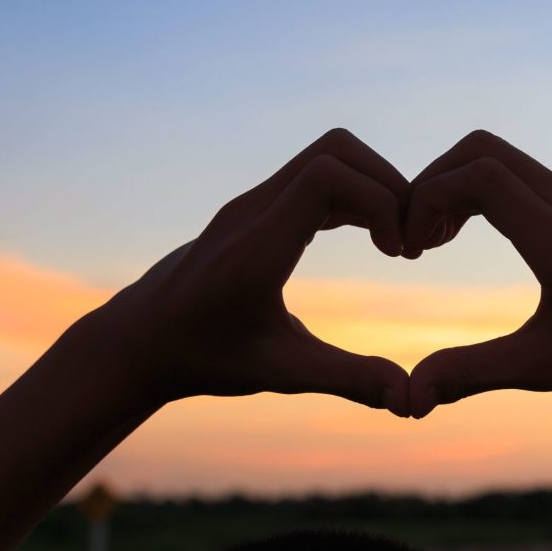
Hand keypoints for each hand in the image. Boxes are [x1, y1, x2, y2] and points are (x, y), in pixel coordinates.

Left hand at [88, 128, 411, 415]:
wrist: (140, 340)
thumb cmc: (205, 358)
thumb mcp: (281, 373)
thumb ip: (348, 380)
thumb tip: (410, 401)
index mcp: (258, 247)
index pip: (328, 175)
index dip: (380, 201)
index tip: (397, 253)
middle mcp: (253, 211)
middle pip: (336, 149)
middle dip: (387, 185)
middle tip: (406, 242)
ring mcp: (251, 203)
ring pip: (327, 155)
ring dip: (372, 187)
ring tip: (393, 243)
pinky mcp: (255, 207)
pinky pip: (314, 175)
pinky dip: (353, 194)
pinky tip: (369, 238)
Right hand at [403, 130, 551, 417]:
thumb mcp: (546, 369)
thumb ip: (474, 374)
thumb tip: (410, 398)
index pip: (481, 177)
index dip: (429, 198)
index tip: (411, 247)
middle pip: (484, 150)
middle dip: (433, 182)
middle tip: (415, 238)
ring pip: (504, 157)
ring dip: (458, 185)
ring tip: (436, 239)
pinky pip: (524, 173)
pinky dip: (485, 190)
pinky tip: (474, 233)